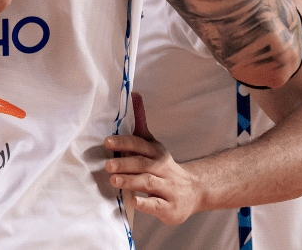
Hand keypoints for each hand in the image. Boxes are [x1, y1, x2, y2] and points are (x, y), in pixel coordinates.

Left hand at [105, 93, 203, 224]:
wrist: (195, 190)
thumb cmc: (165, 167)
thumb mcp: (154, 144)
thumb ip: (141, 122)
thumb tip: (133, 93)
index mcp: (156, 153)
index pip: (140, 144)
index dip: (124, 142)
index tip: (107, 141)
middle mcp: (163, 168)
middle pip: (143, 164)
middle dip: (125, 164)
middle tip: (107, 165)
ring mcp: (168, 188)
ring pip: (149, 183)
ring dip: (131, 181)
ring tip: (114, 180)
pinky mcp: (170, 207)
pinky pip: (157, 205)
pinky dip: (145, 204)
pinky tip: (134, 201)